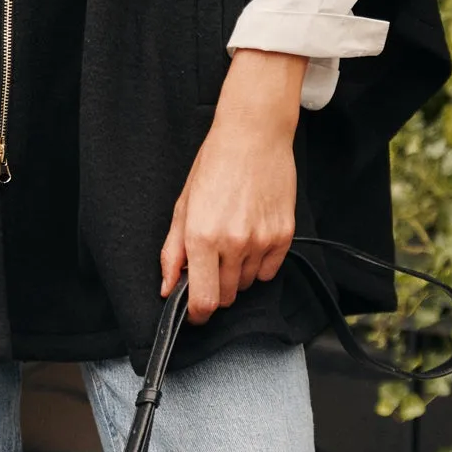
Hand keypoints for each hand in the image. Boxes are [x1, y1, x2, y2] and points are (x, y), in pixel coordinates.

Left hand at [161, 50, 304, 322]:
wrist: (253, 136)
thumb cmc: (215, 166)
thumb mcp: (183, 207)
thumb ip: (172, 252)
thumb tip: (167, 287)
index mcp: (201, 237)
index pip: (204, 301)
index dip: (198, 314)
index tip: (196, 312)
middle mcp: (233, 243)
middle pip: (227, 296)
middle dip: (216, 287)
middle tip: (212, 261)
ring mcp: (261, 240)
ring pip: (248, 283)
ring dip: (238, 273)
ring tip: (233, 238)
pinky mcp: (284, 235)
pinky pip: (270, 271)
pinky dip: (260, 263)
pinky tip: (252, 236)